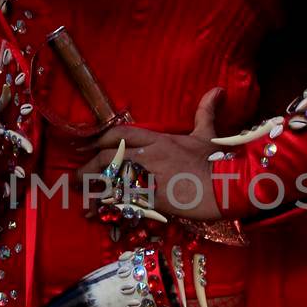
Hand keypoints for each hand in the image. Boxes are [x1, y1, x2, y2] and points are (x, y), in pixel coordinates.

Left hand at [78, 88, 224, 222]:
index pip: (120, 134)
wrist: (229, 187)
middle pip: (108, 157)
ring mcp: (148, 177)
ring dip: (93, 191)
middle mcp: (149, 155)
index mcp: (159, 139)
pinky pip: (121, 202)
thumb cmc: (218, 161)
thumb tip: (216, 90)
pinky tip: (97, 215)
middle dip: (88, 168)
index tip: (87, 147)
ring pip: (110, 181)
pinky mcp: (151, 199)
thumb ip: (205, 113)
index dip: (100, 140)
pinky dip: (106, 208)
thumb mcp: (208, 135)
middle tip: (77, 178)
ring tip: (83, 201)